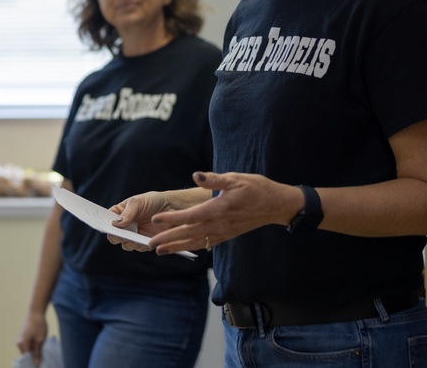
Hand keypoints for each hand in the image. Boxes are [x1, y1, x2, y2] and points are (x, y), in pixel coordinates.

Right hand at [17, 312, 47, 365]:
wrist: (36, 312)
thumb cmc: (38, 325)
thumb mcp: (40, 340)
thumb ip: (37, 353)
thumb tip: (36, 364)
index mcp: (22, 344)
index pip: (26, 359)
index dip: (34, 362)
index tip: (41, 364)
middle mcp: (19, 343)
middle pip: (27, 355)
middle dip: (35, 357)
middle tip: (44, 357)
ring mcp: (21, 340)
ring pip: (29, 350)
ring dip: (35, 351)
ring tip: (43, 350)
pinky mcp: (25, 337)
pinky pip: (29, 345)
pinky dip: (35, 347)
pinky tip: (41, 345)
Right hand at [106, 191, 177, 251]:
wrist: (172, 207)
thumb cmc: (152, 201)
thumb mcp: (138, 202)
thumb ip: (127, 213)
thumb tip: (115, 224)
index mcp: (120, 213)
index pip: (107, 219)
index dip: (102, 223)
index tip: (102, 225)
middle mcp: (125, 226)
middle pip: (113, 235)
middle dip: (114, 236)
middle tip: (118, 234)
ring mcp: (134, 235)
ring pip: (125, 244)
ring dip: (127, 242)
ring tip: (131, 238)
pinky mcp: (145, 242)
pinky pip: (138, 248)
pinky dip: (139, 245)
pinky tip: (142, 240)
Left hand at [141, 171, 297, 255]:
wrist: (276, 205)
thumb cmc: (256, 188)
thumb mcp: (236, 178)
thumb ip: (214, 179)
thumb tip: (197, 175)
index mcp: (219, 208)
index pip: (191, 215)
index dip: (172, 218)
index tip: (156, 220)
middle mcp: (220, 223)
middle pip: (189, 233)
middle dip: (168, 238)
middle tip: (150, 244)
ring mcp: (224, 231)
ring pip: (196, 242)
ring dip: (177, 246)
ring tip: (160, 251)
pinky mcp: (227, 234)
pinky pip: (207, 243)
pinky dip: (193, 247)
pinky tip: (182, 248)